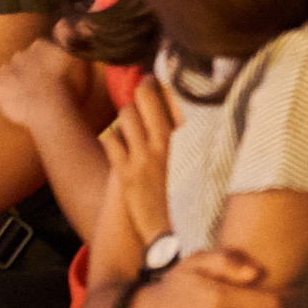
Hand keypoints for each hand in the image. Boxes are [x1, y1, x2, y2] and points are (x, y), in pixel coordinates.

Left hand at [0, 36, 92, 132]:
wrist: (48, 106)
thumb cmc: (68, 85)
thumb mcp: (77, 57)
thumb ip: (70, 37)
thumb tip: (67, 19)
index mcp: (42, 45)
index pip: (42, 48)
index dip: (47, 60)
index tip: (54, 71)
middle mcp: (22, 52)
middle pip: (24, 59)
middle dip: (30, 69)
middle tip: (41, 85)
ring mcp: (7, 68)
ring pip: (10, 72)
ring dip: (17, 80)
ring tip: (28, 95)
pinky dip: (5, 92)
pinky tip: (17, 101)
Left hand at [101, 78, 177, 248]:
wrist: (171, 233)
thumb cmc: (186, 195)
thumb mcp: (196, 161)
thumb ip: (189, 136)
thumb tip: (180, 111)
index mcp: (189, 140)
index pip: (175, 97)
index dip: (164, 82)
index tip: (160, 74)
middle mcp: (167, 144)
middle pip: (146, 96)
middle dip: (141, 88)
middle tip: (142, 87)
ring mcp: (144, 157)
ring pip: (126, 116)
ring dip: (126, 115)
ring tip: (131, 122)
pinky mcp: (125, 172)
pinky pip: (111, 140)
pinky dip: (113, 139)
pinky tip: (120, 146)